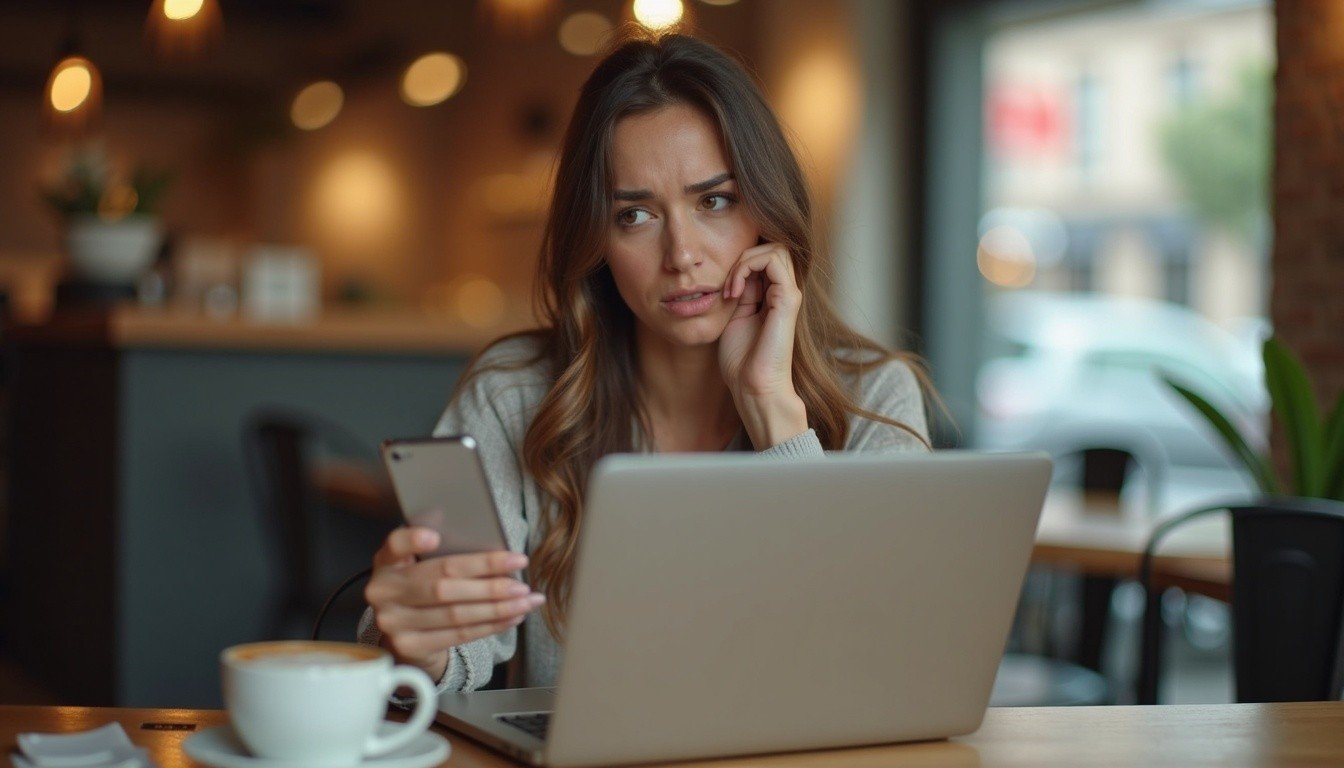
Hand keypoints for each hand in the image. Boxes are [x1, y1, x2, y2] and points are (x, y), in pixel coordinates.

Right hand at [364, 526, 543, 682]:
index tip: (435, 537)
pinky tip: (512, 616)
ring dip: (497, 607)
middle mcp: (383, 591)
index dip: (412, 541)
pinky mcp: (410, 646)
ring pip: (455, 613)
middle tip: (520, 581)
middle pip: (441, 585)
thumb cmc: (424, 586)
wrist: (405, 632)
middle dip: (487, 583)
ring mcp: (393, 622)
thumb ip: (443, 554)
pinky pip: (458, 635)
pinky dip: (491, 625)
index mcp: (387, 562)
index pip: (394, 546)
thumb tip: (495, 549)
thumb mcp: (422, 565)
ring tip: (526, 600)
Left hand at [717, 243, 807, 447]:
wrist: (753, 386)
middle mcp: (785, 292)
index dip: (741, 263)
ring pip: (775, 248)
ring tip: (729, 288)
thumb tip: (734, 268)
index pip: (764, 257)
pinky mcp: (788, 299)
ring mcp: (789, 294)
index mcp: (773, 296)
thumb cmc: (741, 360)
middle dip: (743, 257)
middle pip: (773, 246)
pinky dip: (746, 268)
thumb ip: (738, 291)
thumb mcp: (733, 316)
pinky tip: (733, 293)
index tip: (723, 288)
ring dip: (744, 261)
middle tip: (726, 285)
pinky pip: (772, 260)